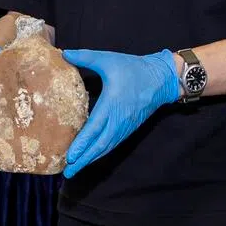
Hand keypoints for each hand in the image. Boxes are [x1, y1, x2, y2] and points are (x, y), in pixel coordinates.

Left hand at [61, 49, 180, 177]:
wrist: (161, 78)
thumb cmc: (133, 68)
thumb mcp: (108, 59)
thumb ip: (85, 57)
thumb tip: (64, 53)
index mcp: (112, 104)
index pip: (94, 129)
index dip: (82, 144)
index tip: (70, 156)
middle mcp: (118, 120)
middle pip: (99, 145)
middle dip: (83, 160)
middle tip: (68, 172)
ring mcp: (125, 126)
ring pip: (106, 147)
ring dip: (91, 159)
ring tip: (76, 169)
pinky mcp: (129, 128)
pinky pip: (113, 144)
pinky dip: (101, 153)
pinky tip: (92, 157)